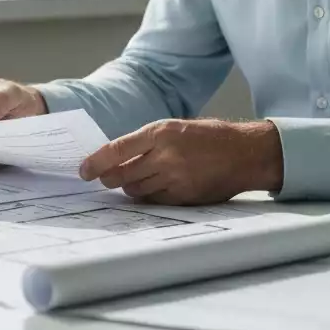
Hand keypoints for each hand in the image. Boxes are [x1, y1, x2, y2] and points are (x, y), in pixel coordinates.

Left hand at [79, 118, 283, 204]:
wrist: (245, 153)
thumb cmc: (209, 137)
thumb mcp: (176, 127)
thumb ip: (148, 141)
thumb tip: (117, 157)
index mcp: (161, 132)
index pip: (117, 150)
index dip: (96, 162)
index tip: (84, 170)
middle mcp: (166, 156)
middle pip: (122, 175)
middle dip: (109, 178)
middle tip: (105, 178)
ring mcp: (175, 179)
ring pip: (136, 190)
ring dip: (130, 187)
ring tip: (136, 179)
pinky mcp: (184, 197)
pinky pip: (154, 201)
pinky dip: (149, 196)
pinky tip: (155, 188)